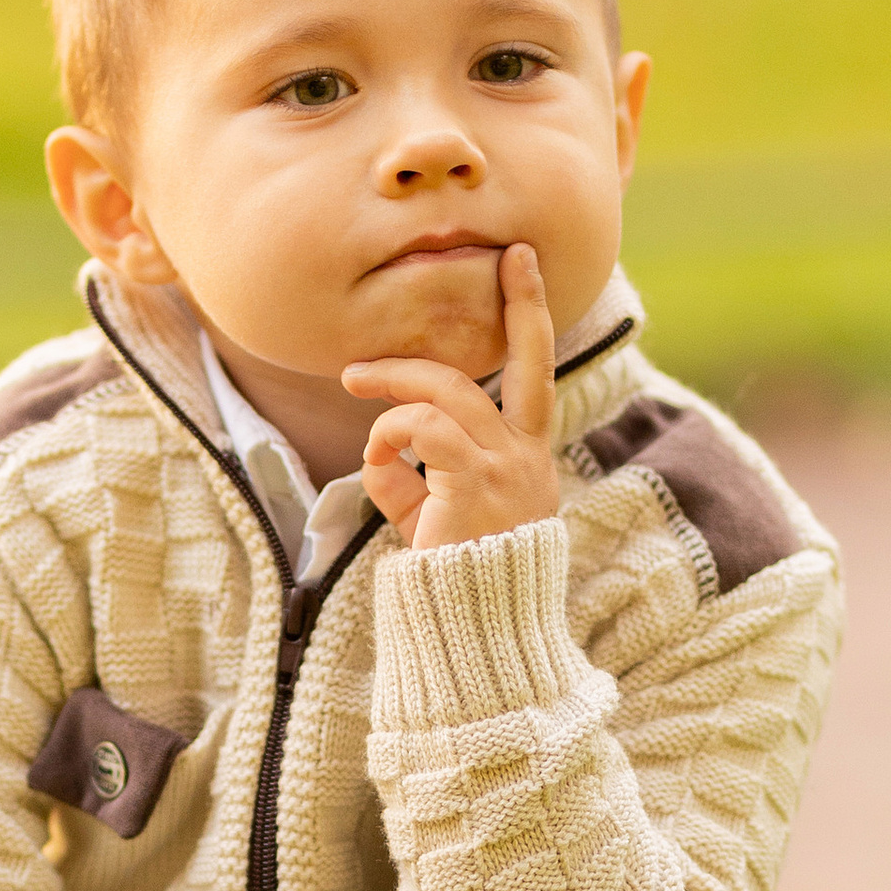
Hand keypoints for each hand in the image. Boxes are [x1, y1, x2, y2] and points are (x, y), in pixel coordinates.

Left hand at [341, 240, 562, 552]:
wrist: (469, 633)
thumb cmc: (449, 582)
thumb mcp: (432, 520)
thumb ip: (414, 481)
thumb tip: (379, 454)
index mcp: (528, 460)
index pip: (535, 378)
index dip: (530, 320)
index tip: (521, 268)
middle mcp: (528, 457)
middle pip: (530, 359)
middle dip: (523, 302)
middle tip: (508, 257)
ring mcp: (507, 467)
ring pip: (448, 391)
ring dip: (393, 384)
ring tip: (355, 383)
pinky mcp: (475, 483)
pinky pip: (422, 429)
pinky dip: (389, 435)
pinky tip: (378, 458)